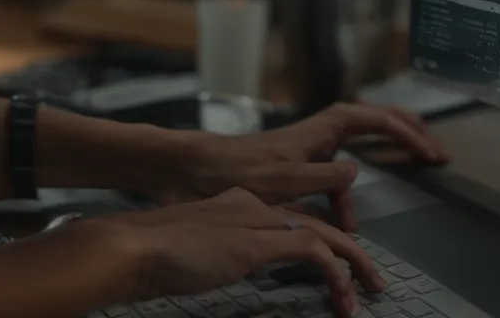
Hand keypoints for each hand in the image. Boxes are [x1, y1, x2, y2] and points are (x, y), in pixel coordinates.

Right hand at [77, 188, 384, 315]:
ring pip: (325, 236)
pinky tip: (342, 294)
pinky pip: (315, 253)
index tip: (333, 269)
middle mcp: (252, 206)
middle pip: (316, 225)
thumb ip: (216, 253)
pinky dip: (336, 273)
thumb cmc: (148, 255)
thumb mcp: (192, 253)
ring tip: (369, 292)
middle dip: (349, 253)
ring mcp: (257, 221)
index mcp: (235, 204)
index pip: (291, 219)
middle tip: (369, 280)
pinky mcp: (259, 242)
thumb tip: (226, 266)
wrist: (131, 247)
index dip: (319, 243)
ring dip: (354, 265)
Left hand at [143, 103, 448, 229]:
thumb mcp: (279, 180)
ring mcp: (299, 152)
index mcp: (313, 133)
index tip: (427, 148)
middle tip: (433, 150)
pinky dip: (340, 196)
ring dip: (375, 166)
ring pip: (350, 150)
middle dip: (403, 132)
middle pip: (368, 123)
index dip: (402, 129)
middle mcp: (310, 137)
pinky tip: (341, 222)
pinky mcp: (286, 171)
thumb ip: (319, 178)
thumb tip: (356, 173)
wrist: (182, 170)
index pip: (369, 119)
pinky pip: (327, 177)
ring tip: (388, 192)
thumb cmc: (225, 171)